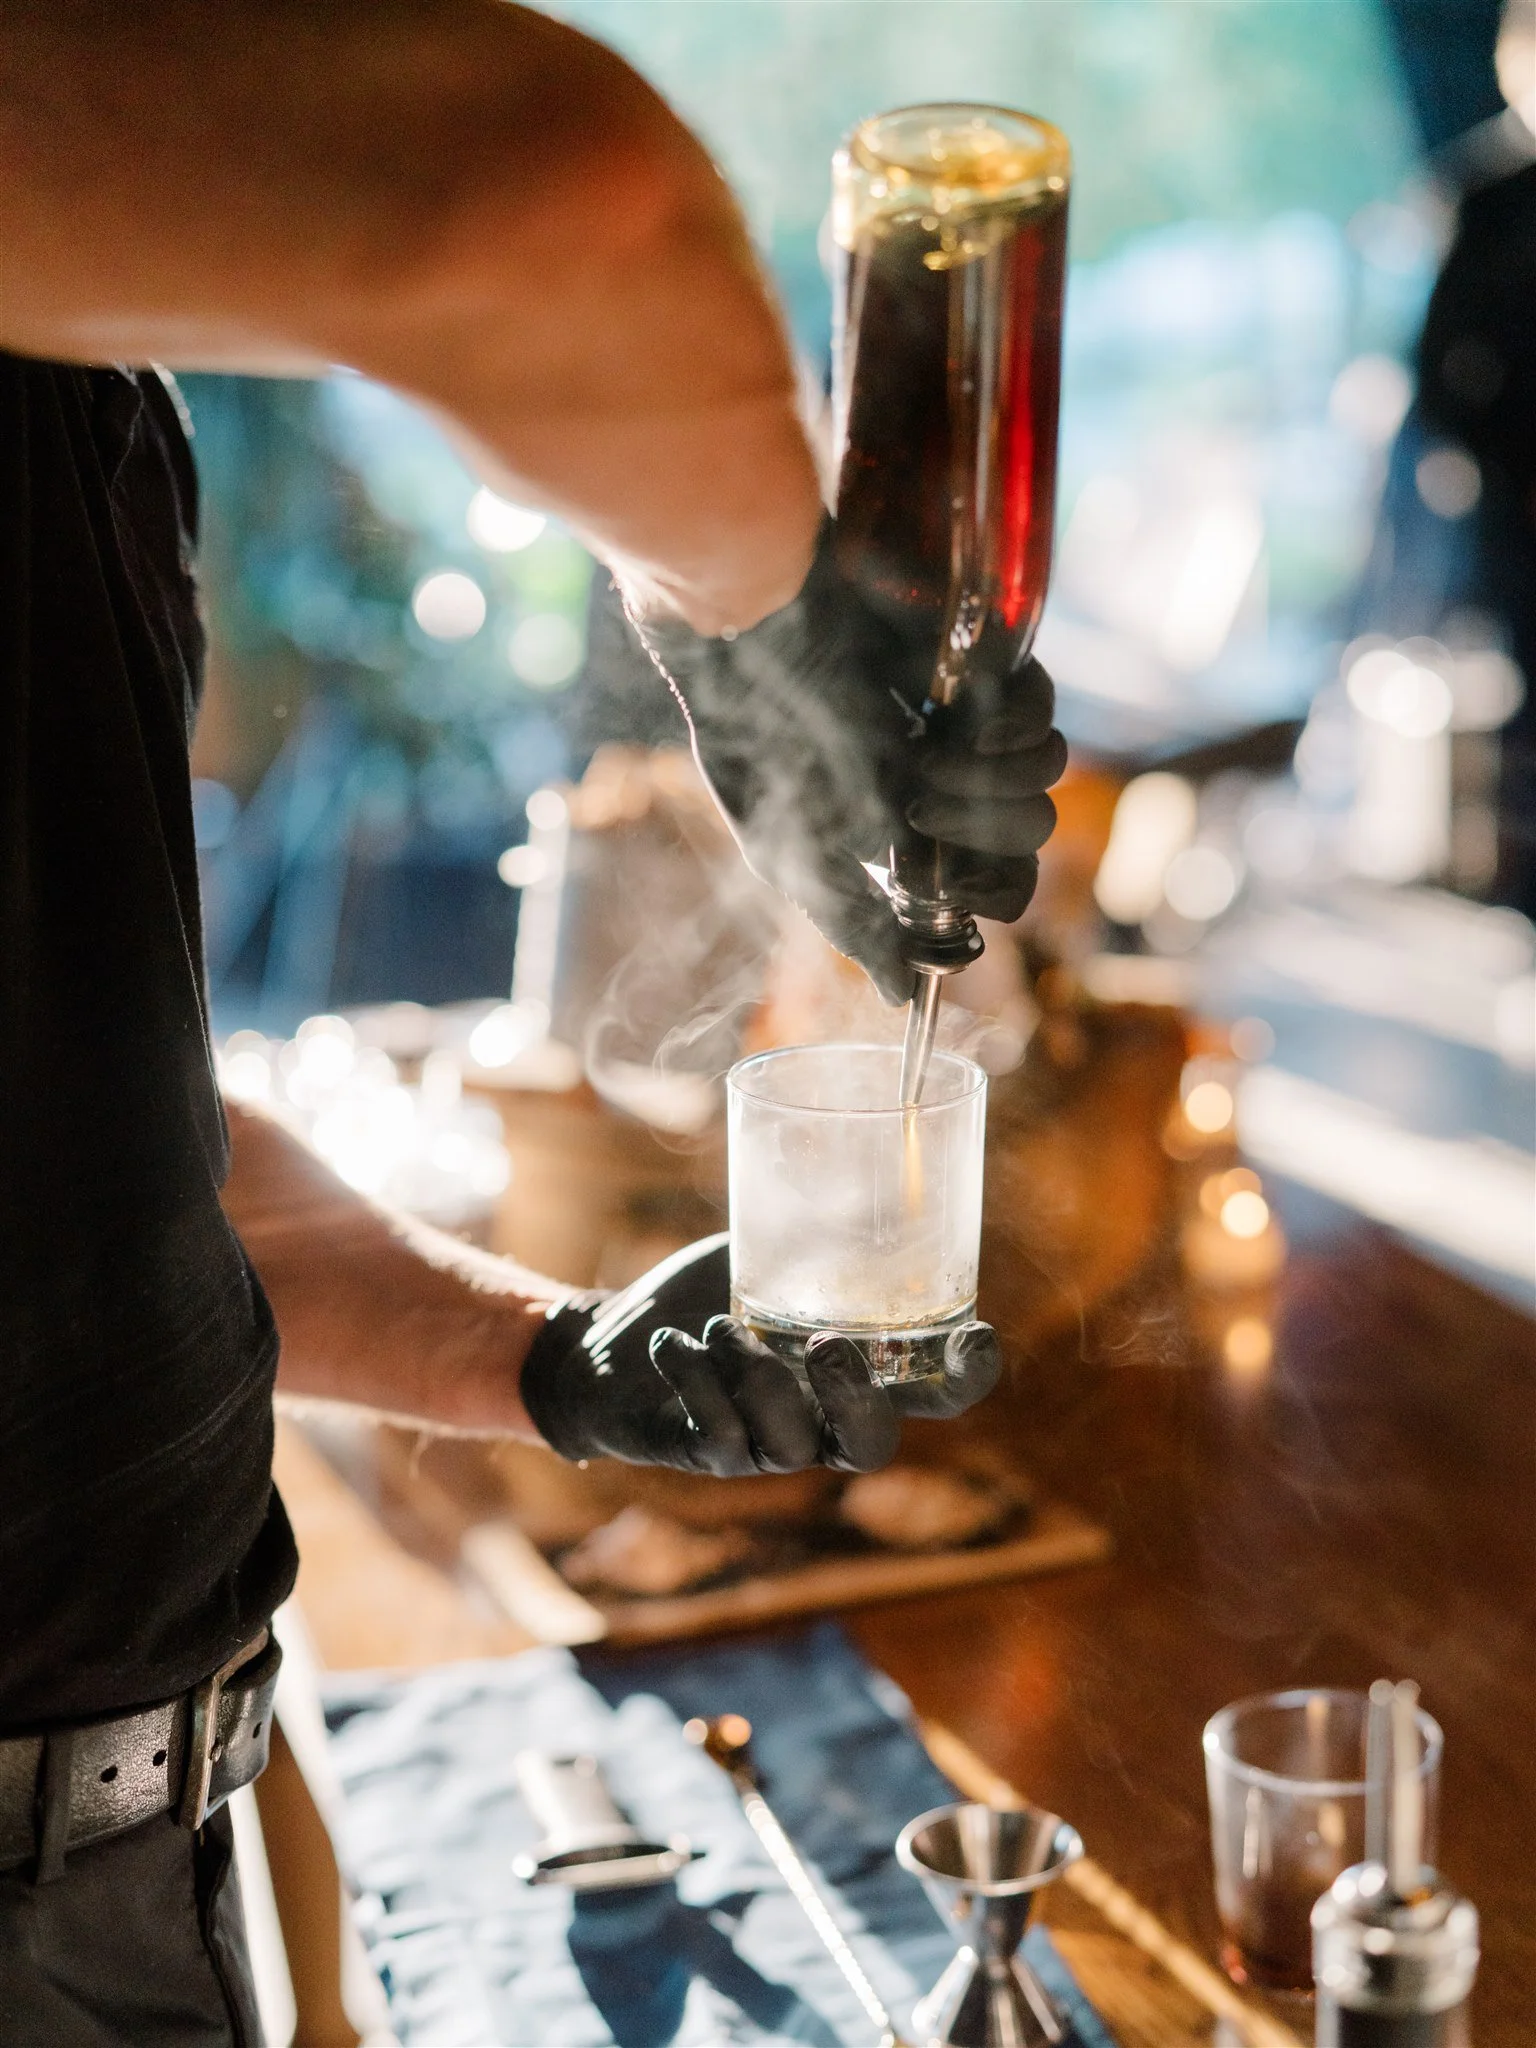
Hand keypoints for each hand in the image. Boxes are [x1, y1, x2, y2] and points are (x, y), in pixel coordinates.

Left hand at [519, 1235, 999, 1474]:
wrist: (615, 1340)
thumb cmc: (707, 1294)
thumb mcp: (767, 1252)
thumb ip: (820, 1228)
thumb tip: (876, 1160)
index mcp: (859, 1372)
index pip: (937, 1394)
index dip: (966, 1377)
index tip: (974, 1336)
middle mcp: (821, 1420)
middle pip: (871, 1445)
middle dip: (856, 1400)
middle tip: (824, 1343)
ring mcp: (764, 1446)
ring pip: (790, 1446)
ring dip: (756, 1379)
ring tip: (720, 1324)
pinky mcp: (705, 1455)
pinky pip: (717, 1437)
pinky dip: (697, 1382)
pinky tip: (672, 1342)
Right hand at [627, 519, 1065, 1003]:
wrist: (746, 629)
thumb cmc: (753, 737)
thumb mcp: (790, 850)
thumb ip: (853, 921)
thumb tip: (906, 998)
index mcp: (911, 834)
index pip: (992, 891)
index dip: (982, 906)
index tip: (949, 913)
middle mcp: (953, 786)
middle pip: (1026, 851)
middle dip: (982, 852)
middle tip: (920, 819)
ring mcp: (973, 730)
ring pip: (1042, 792)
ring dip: (984, 792)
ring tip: (921, 765)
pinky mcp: (985, 669)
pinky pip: (1042, 715)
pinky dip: (1009, 732)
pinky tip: (956, 723)